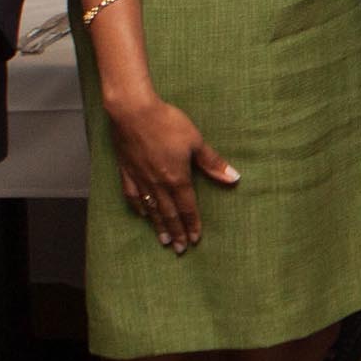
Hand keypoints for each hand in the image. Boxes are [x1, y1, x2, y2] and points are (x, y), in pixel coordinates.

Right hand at [106, 92, 238, 251]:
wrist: (133, 111)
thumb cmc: (167, 123)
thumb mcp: (195, 141)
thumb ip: (213, 163)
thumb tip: (234, 178)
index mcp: (177, 178)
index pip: (187, 208)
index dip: (193, 224)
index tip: (196, 239)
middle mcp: (158, 184)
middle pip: (169, 214)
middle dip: (177, 232)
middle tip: (181, 249)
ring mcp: (141, 179)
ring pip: (151, 209)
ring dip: (159, 226)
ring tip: (165, 241)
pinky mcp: (127, 171)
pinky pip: (133, 195)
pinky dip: (139, 208)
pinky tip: (142, 215)